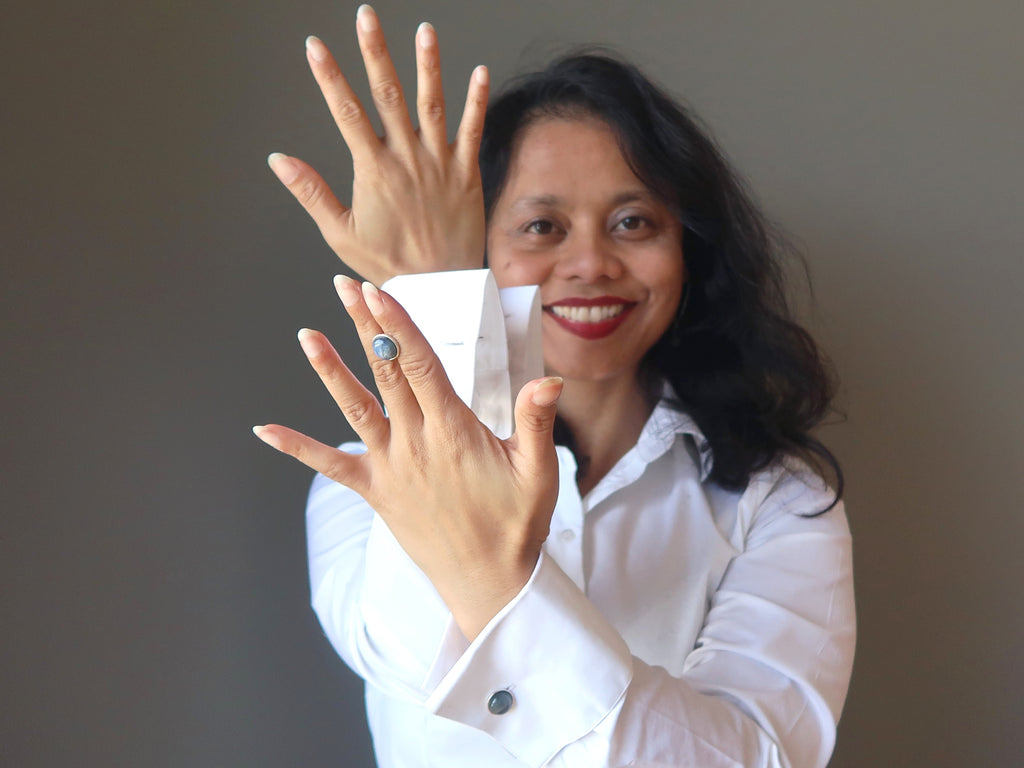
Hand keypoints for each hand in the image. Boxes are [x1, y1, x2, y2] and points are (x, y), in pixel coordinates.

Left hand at [254, 276, 562, 639]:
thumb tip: (548, 379)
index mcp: (453, 431)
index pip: (420, 364)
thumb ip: (536, 421)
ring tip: (306, 335)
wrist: (488, 581)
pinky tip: (264, 430)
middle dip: (366, 326)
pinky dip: (297, 447)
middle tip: (345, 288)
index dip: (398, 324)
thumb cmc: (516, 523)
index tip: (379, 292)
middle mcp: (415, 443)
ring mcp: (391, 467)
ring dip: (330, 371)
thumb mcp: (538, 471)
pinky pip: (330, 465)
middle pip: (385, 372)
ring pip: (354, 409)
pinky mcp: (376, 491)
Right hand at [267, 5, 488, 284]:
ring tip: (424, 30)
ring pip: (432, 105)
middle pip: (387, 95)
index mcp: (374, 170)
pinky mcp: (466, 174)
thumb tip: (278, 160)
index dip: (328, 76)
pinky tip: (481, 72)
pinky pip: (473, 132)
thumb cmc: (389, 265)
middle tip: (366, 16)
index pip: (345, 112)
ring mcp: (439, 164)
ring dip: (428, 65)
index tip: (314, 45)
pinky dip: (477, 102)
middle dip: (375, 52)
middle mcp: (407, 159)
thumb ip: (311, 192)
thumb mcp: (340, 233)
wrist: (439, 287)